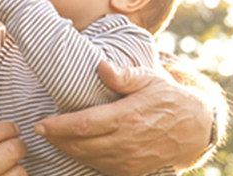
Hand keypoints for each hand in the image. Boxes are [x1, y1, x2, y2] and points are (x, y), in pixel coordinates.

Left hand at [33, 62, 214, 175]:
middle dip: (56, 139)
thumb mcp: (150, 79)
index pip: (83, 125)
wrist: (193, 128)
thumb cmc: (168, 99)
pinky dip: (85, 159)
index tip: (39, 125)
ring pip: (87, 158)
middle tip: (40, 131)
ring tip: (54, 138)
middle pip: (80, 145)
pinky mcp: (132, 171)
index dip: (57, 127)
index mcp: (127, 117)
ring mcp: (129, 160)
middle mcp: (127, 142)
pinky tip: (77, 148)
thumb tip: (101, 66)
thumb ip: (124, 75)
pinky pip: (100, 167)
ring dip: (67, 150)